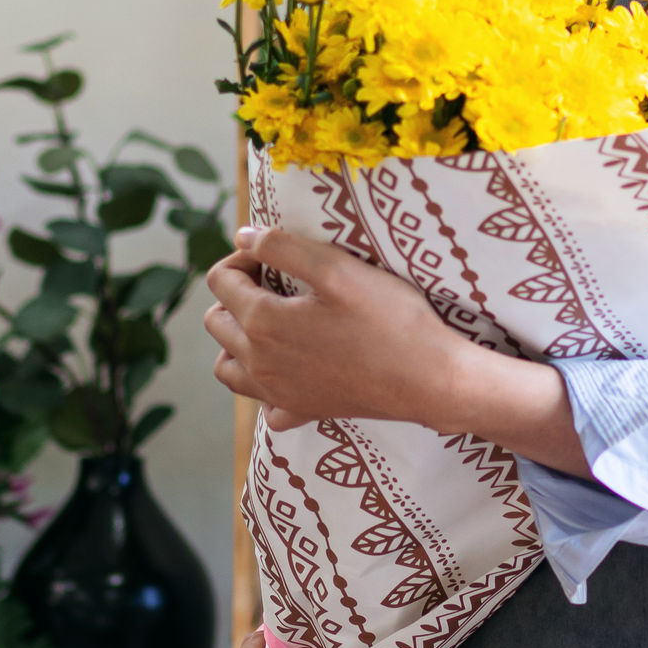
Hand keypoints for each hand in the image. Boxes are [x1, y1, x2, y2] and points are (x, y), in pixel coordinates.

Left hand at [201, 223, 596, 475]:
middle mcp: (259, 364)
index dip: (243, 256)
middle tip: (277, 281)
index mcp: (262, 323)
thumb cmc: (390, 319)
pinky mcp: (302, 412)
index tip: (275, 252)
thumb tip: (243, 235)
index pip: (221, 281)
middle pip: (217, 322)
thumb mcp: (339, 269)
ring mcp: (278, 394)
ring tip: (272, 321)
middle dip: (236, 293)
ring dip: (237, 340)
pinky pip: (265, 404)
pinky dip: (266, 385)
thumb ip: (284, 247)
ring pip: (228, 368)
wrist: (430, 380)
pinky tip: (291, 368)